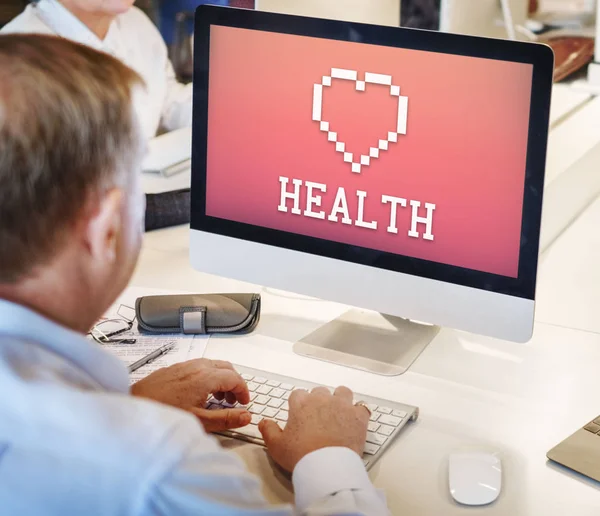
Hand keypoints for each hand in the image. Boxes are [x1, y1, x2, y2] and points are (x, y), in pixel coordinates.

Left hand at [131, 359, 250, 432]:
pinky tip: (199, 395)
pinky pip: (198, 367)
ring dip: (221, 380)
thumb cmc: (163, 413)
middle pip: (226, 368)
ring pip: (212, 366)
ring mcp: (184, 365)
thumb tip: (246, 416)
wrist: (133, 406)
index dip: (244, 391)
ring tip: (217, 400)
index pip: (235, 378)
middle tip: (234, 401)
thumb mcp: (199, 421)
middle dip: (234, 383)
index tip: (244, 404)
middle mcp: (197, 366)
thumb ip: (226, 419)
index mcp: (206, 377)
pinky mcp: (174, 369)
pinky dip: (207, 377)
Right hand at [258, 386, 368, 471]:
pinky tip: (354, 421)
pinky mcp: (358, 416)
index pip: (297, 394)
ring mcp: (342, 405)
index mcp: (301, 403)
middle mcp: (322, 399)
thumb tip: (263, 422)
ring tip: (337, 413)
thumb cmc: (301, 455)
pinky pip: (361, 407)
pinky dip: (358, 413)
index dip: (298, 404)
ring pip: (342, 392)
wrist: (326, 466)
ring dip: (340, 400)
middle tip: (317, 418)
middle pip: (319, 392)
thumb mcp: (276, 446)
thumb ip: (268, 430)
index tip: (299, 415)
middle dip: (318, 401)